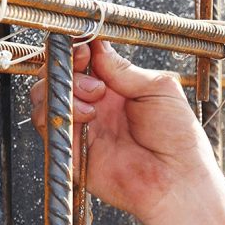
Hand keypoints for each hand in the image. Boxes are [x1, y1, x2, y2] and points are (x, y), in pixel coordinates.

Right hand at [29, 40, 220, 224]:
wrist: (177, 178)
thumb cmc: (178, 136)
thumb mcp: (158, 89)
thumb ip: (124, 69)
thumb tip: (97, 45)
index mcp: (116, 88)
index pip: (83, 61)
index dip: (77, 50)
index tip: (83, 46)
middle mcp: (95, 105)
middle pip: (58, 75)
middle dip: (67, 67)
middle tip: (94, 79)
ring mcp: (81, 127)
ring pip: (46, 96)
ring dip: (65, 89)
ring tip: (95, 99)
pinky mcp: (71, 150)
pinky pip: (48, 125)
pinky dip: (60, 112)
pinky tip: (88, 116)